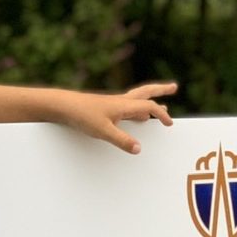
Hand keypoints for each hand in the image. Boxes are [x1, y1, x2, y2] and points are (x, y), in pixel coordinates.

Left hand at [57, 82, 177, 153]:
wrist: (63, 106)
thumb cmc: (82, 116)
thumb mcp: (103, 131)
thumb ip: (122, 140)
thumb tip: (139, 149)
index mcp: (123, 105)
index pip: (149, 106)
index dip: (161, 114)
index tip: (169, 123)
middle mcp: (121, 101)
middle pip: (146, 92)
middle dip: (161, 91)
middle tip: (174, 87)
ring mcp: (113, 104)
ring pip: (137, 98)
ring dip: (150, 99)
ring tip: (160, 104)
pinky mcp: (105, 108)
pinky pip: (127, 106)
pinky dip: (137, 109)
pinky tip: (136, 116)